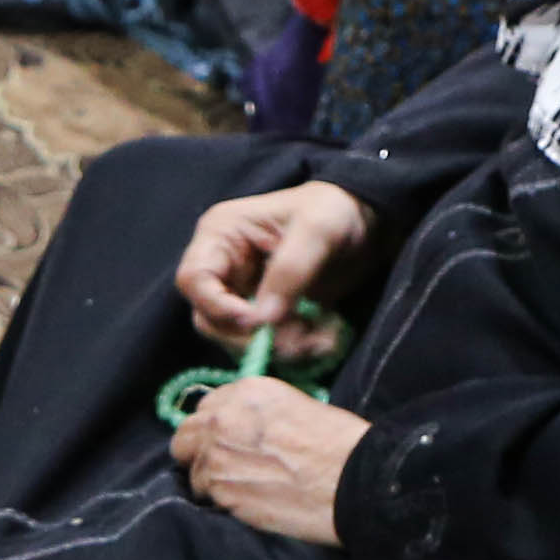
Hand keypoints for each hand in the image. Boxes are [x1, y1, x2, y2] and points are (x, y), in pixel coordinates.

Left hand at [170, 376, 368, 547]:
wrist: (359, 482)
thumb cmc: (344, 445)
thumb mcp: (299, 407)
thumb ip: (258, 414)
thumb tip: (241, 428)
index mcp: (246, 392)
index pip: (208, 407)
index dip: (217, 425)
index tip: (231, 439)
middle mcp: (223, 419)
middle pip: (186, 434)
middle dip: (200, 448)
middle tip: (224, 464)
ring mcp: (217, 455)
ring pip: (192, 468)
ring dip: (210, 477)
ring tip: (241, 487)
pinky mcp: (221, 490)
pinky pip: (205, 494)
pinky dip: (220, 499)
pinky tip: (246, 501)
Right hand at [174, 179, 374, 337]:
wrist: (366, 219)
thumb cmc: (335, 210)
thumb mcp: (317, 231)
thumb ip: (289, 272)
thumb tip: (263, 320)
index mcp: (221, 236)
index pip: (194, 280)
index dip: (218, 306)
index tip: (259, 322)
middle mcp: (224, 266)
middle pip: (209, 317)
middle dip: (250, 336)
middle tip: (294, 342)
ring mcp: (244, 291)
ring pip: (238, 337)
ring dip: (278, 347)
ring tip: (320, 339)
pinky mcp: (268, 311)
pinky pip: (268, 342)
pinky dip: (296, 348)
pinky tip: (325, 337)